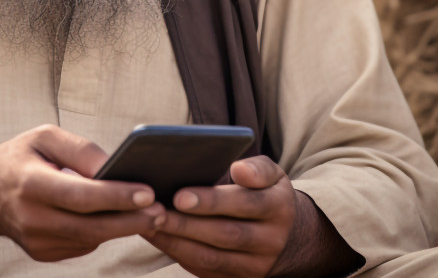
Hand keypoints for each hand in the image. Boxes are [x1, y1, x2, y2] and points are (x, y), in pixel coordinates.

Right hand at [0, 124, 163, 265]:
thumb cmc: (21, 158)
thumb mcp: (45, 137)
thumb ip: (80, 150)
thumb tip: (114, 167)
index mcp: (30, 183)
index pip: (81, 195)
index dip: (117, 196)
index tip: (148, 192)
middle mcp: (32, 218)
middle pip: (90, 226)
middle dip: (130, 220)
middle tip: (161, 211)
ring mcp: (36, 242)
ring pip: (90, 239)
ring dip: (123, 228)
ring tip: (152, 213)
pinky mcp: (43, 253)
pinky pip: (83, 245)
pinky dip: (104, 232)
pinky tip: (122, 219)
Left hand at [143, 155, 296, 277]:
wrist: (288, 237)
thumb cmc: (267, 194)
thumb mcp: (273, 175)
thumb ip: (257, 169)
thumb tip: (238, 169)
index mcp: (279, 207)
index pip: (244, 203)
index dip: (211, 201)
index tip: (180, 196)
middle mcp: (270, 240)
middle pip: (225, 234)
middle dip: (186, 225)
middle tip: (155, 213)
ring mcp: (255, 265)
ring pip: (212, 258)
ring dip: (177, 242)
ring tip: (149, 225)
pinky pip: (206, 271)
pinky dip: (179, 254)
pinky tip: (159, 239)